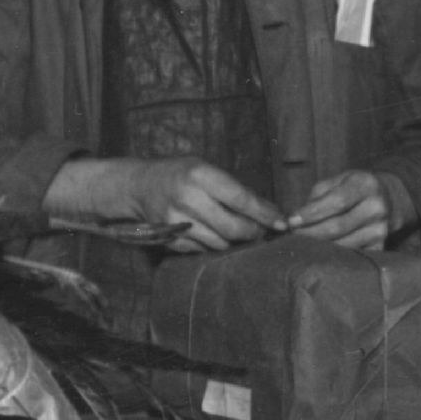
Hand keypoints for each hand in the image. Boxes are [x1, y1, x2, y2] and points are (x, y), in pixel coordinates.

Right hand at [50, 156, 283, 252]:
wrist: (138, 186)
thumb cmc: (180, 174)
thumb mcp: (205, 169)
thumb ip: (234, 189)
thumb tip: (270, 213)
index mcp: (199, 174)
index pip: (241, 199)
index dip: (265, 214)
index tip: (282, 223)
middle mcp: (187, 198)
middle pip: (233, 228)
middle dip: (252, 232)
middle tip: (260, 230)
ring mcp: (176, 222)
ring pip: (221, 244)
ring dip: (234, 241)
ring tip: (236, 230)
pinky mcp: (170, 240)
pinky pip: (204, 250)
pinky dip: (214, 245)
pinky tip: (211, 233)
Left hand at [287, 169, 407, 252]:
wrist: (391, 198)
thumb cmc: (355, 188)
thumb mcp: (338, 180)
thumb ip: (317, 196)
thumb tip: (295, 218)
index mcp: (365, 184)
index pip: (336, 202)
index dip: (312, 213)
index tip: (291, 221)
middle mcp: (377, 207)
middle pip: (338, 227)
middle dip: (310, 233)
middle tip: (292, 235)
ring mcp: (381, 229)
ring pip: (343, 244)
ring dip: (319, 246)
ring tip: (302, 243)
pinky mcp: (381, 246)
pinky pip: (352, 255)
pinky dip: (333, 255)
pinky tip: (321, 252)